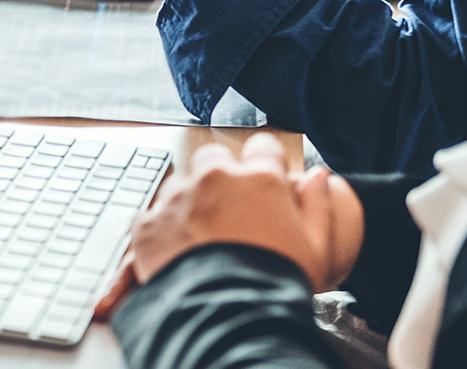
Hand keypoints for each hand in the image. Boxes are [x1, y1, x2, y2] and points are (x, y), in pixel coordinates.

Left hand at [94, 133, 363, 318]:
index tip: (265, 182)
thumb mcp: (317, 248)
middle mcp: (215, 178)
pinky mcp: (148, 224)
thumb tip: (318, 175)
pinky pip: (153, 217)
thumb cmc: (279, 285)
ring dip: (189, 204)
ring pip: (180, 186)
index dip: (265, 164)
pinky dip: (163, 232)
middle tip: (229, 214)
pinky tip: (178, 257)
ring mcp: (177, 198)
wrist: (230, 319)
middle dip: (220, 178)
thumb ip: (317, 204)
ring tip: (202, 242)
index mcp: (260, 178)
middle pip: (214, 159)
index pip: (263, 147)